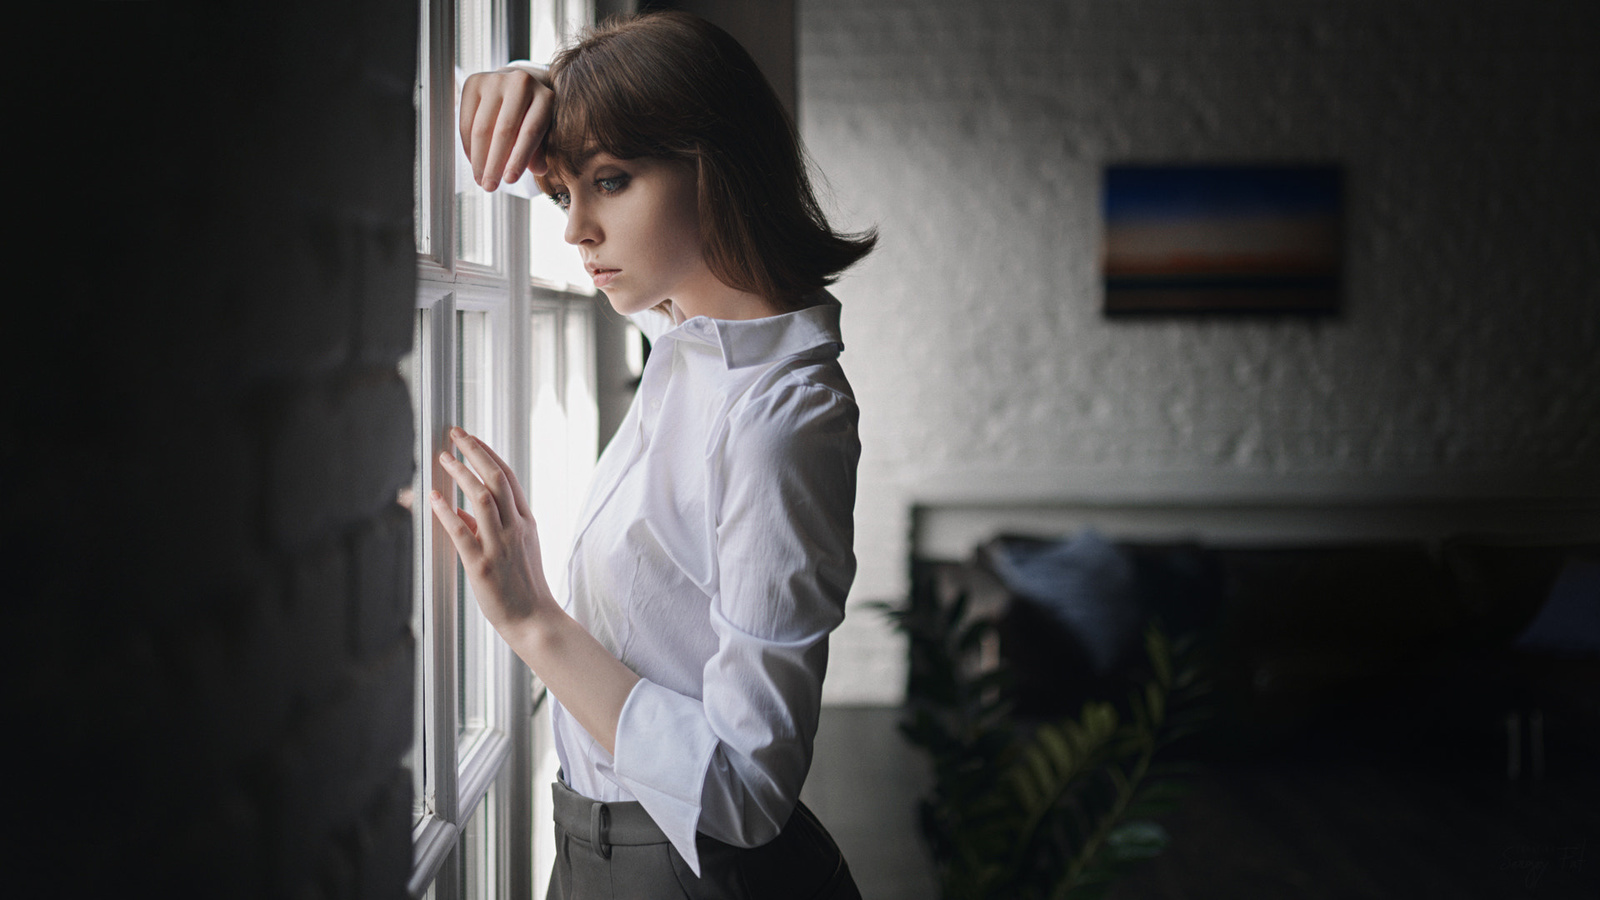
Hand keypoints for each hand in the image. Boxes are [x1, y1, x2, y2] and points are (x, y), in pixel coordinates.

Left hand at [428, 426, 553, 634]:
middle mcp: (516, 529)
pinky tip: (434, 499)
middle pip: (496, 479)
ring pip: (481, 498)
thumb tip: (459, 512)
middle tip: (456, 435)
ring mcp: (500, 546)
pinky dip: (446, 512)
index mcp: (526, 522)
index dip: (488, 454)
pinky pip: (462, 533)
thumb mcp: (516, 549)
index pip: (508, 477)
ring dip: (460, 474)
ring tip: (444, 459)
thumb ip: (489, 528)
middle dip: (474, 452)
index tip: (471, 439)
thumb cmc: (524, 586)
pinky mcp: (482, 566)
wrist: (534, 620)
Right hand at [460, 66, 554, 191]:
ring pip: (482, 127)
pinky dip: (469, 146)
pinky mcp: (474, 83)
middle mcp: (521, 83)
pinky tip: (474, 162)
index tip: (509, 181)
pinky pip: (466, 121)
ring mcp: (495, 80)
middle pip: (504, 130)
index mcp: (545, 97)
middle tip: (489, 187)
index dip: (519, 158)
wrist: (517, 87)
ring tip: (480, 180)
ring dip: (479, 158)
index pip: (530, 132)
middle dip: (495, 163)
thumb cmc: (534, 117)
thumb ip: (540, 150)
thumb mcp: (544, 133)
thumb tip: (538, 169)